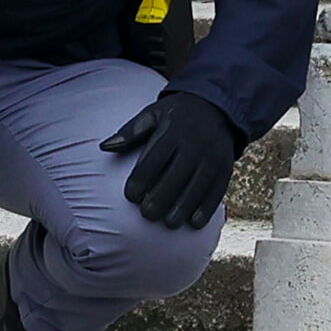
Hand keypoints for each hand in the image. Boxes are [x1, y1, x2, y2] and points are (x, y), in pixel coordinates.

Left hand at [100, 93, 236, 229]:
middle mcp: (195, 144)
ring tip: (169, 223)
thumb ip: (130, 132)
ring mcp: (212, 156)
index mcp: (173, 131)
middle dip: (161, 197)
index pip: (154, 159)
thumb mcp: (153, 114)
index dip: (141, 180)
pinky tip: (194, 223)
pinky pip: (217, 190)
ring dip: (184, 207)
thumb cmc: (176, 115)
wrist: (217, 107)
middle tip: (148, 214)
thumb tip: (104, 147)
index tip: (131, 197)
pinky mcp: (225, 167)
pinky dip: (207, 208)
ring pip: (197, 186)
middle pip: (176, 175)